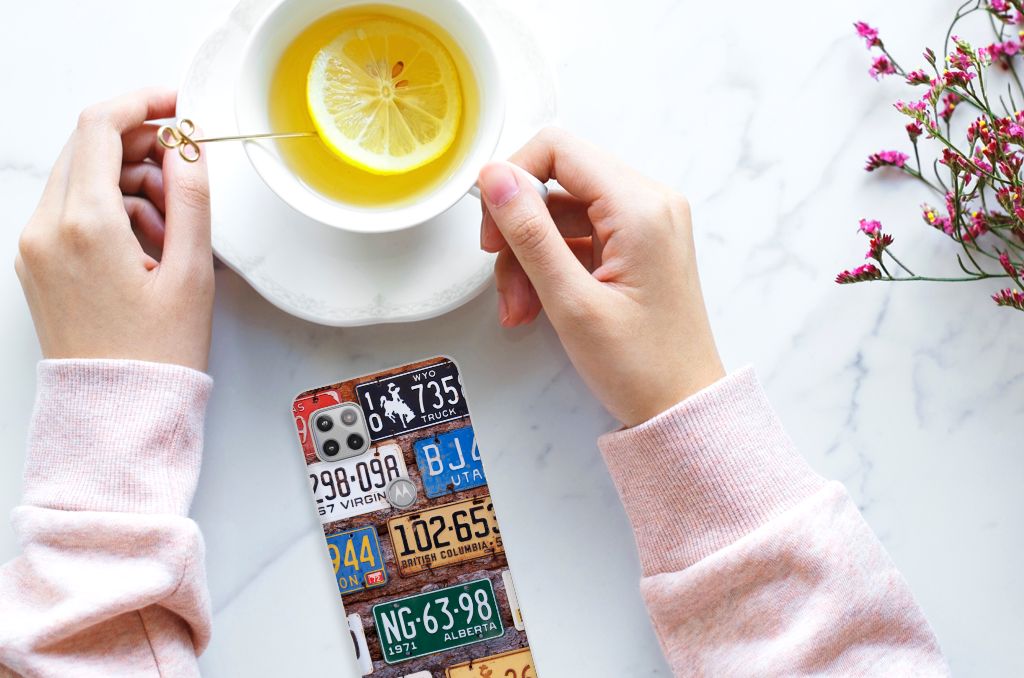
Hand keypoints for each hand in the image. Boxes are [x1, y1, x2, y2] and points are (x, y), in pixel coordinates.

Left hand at [15, 88, 213, 371]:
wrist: (117, 411)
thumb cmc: (156, 355)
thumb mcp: (191, 273)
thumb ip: (192, 198)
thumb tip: (188, 147)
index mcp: (85, 225)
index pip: (101, 127)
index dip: (143, 103)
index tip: (176, 105)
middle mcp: (47, 229)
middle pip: (88, 147)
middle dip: (141, 147)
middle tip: (185, 173)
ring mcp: (35, 246)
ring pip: (82, 178)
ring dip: (129, 182)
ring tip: (173, 228)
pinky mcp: (37, 263)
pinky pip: (72, 210)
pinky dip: (110, 209)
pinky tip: (147, 244)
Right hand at [478, 128, 723, 426]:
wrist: (682, 408)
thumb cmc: (641, 366)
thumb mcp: (571, 301)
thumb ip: (529, 233)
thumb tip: (495, 177)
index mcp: (640, 207)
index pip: (558, 149)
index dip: (513, 179)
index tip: (492, 226)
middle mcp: (649, 203)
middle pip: (557, 182)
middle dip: (519, 230)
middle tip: (502, 277)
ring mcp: (645, 224)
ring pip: (561, 214)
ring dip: (529, 257)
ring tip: (520, 308)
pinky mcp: (637, 246)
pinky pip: (578, 237)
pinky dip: (551, 267)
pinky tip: (537, 306)